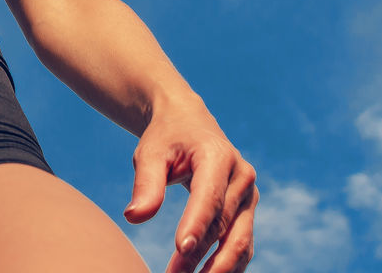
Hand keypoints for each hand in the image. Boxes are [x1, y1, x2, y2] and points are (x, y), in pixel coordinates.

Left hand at [123, 101, 257, 272]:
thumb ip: (146, 184)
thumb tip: (134, 217)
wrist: (188, 124)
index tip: (181, 250)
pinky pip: (241, 243)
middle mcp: (241, 176)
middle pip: (222, 224)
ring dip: (216, 268)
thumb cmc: (166, 138)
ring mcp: (248, 195)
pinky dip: (226, 265)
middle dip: (199, 255)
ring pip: (238, 240)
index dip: (196, 225)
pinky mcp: (246, 210)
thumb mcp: (150, 153)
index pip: (209, 197)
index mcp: (218, 156)